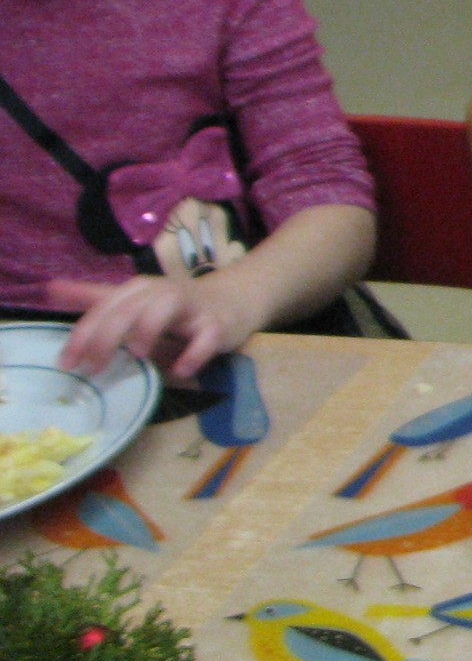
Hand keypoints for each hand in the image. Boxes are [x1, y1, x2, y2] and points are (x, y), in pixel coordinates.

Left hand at [49, 274, 260, 378]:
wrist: (233, 299)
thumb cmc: (175, 305)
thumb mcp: (133, 300)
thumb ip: (94, 298)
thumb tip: (49, 289)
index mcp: (138, 289)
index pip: (103, 308)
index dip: (82, 335)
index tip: (66, 364)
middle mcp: (162, 293)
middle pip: (128, 308)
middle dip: (105, 338)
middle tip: (91, 369)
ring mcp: (191, 307)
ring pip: (164, 308)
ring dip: (147, 330)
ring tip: (137, 356)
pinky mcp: (217, 325)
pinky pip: (205, 337)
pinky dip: (192, 354)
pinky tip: (180, 370)